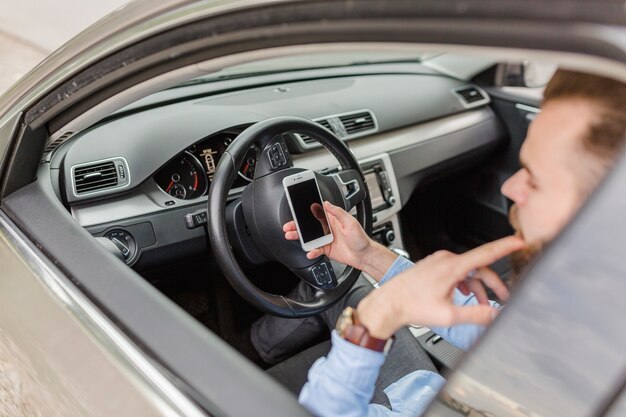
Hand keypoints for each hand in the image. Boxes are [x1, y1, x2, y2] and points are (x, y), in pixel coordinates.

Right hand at [283, 201, 396, 278]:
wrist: (364, 255)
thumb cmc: (360, 238)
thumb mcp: (350, 222)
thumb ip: (338, 212)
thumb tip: (327, 203)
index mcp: (332, 219)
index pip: (317, 213)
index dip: (306, 212)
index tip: (296, 211)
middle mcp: (328, 228)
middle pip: (309, 226)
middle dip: (297, 226)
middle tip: (288, 226)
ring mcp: (326, 239)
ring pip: (309, 237)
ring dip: (300, 237)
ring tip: (291, 236)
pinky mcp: (326, 249)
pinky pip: (315, 249)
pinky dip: (311, 251)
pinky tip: (310, 252)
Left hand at [356, 236, 525, 338]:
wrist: (389, 304)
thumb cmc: (411, 306)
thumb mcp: (449, 315)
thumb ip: (476, 315)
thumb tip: (495, 315)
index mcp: (452, 267)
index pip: (486, 253)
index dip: (506, 246)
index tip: (520, 240)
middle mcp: (445, 259)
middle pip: (479, 268)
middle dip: (493, 284)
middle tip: (505, 297)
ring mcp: (438, 262)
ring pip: (467, 271)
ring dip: (477, 286)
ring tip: (482, 305)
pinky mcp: (432, 267)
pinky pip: (456, 272)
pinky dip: (464, 284)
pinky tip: (465, 297)